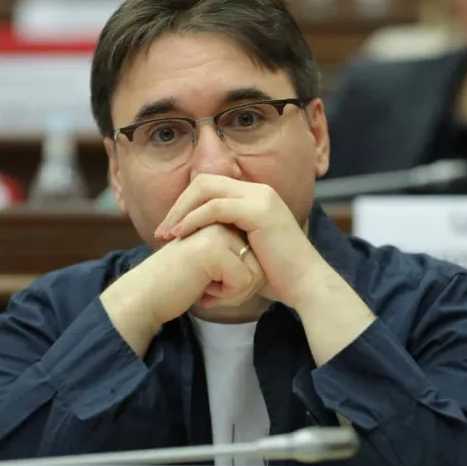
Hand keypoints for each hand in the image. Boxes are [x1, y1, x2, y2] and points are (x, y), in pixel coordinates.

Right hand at [101, 223, 263, 353]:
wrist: (147, 296)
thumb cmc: (179, 283)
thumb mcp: (214, 265)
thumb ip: (236, 256)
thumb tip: (267, 266)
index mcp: (221, 222)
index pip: (257, 256)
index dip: (245, 280)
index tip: (216, 286)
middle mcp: (220, 222)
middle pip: (259, 262)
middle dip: (244, 287)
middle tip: (214, 294)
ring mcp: (216, 232)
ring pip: (255, 272)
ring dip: (236, 293)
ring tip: (209, 292)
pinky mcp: (212, 250)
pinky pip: (243, 280)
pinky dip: (228, 296)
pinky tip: (205, 294)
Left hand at [154, 174, 324, 305]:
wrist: (305, 284)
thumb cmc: (277, 276)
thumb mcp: (248, 250)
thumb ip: (229, 238)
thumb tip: (204, 244)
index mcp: (257, 196)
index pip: (211, 186)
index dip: (186, 204)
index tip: (170, 229)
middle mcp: (259, 190)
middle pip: (205, 181)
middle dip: (179, 204)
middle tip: (161, 231)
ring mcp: (260, 198)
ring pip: (206, 189)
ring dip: (181, 211)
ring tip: (166, 235)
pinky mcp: (258, 211)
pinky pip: (215, 207)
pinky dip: (193, 219)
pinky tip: (181, 235)